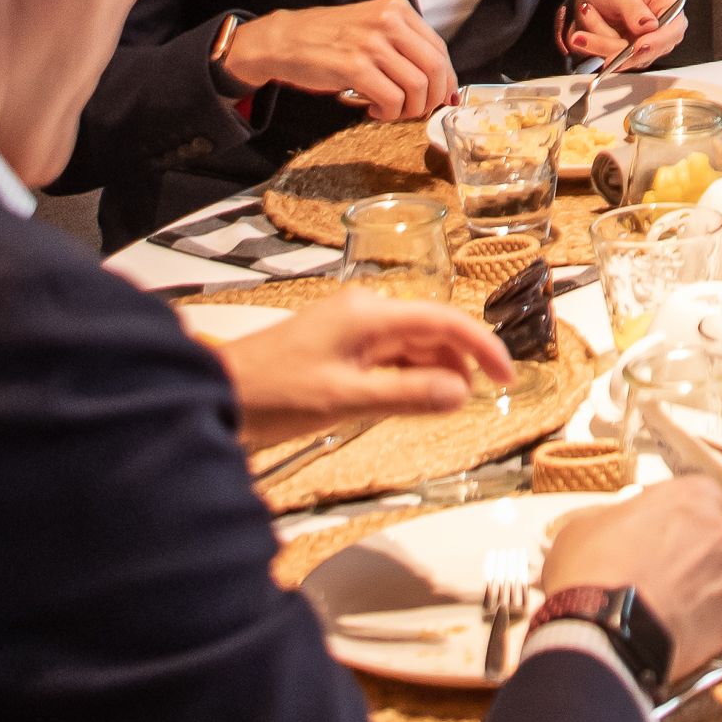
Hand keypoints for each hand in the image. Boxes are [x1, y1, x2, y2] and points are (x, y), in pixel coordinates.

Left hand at [216, 285, 513, 442]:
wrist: (214, 394)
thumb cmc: (273, 393)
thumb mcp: (346, 399)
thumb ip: (407, 395)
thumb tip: (462, 394)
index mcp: (370, 314)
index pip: (445, 321)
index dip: (483, 346)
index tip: (508, 376)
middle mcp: (364, 313)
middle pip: (430, 333)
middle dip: (459, 364)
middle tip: (482, 400)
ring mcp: (350, 331)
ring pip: (410, 348)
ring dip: (432, 375)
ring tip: (447, 407)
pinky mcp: (338, 350)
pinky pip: (387, 360)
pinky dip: (406, 380)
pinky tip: (411, 402)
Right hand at [218, 0, 456, 121]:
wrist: (284, 39)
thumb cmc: (328, 38)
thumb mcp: (371, 26)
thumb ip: (402, 45)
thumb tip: (437, 80)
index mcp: (397, 8)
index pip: (438, 48)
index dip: (446, 79)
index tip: (443, 98)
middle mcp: (388, 21)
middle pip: (434, 68)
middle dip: (432, 98)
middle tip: (418, 111)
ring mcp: (371, 43)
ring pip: (417, 87)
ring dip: (408, 109)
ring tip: (390, 110)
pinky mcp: (354, 66)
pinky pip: (391, 99)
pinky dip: (388, 113)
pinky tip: (373, 109)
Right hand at [543, 473, 721, 673]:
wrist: (605, 633)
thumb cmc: (593, 571)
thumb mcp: (586, 524)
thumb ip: (617, 517)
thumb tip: (615, 526)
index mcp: (692, 496)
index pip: (703, 494)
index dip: (682, 514)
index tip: (663, 529)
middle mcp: (721, 531)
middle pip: (719, 534)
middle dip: (698, 548)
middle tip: (664, 568)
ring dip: (703, 584)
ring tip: (667, 602)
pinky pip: (720, 615)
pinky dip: (702, 619)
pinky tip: (673, 626)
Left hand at [561, 0, 688, 68]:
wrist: (590, 1)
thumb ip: (633, 7)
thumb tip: (650, 26)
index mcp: (668, 4)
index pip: (674, 29)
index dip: (658, 41)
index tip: (637, 45)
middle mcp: (662, 29)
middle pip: (650, 50)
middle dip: (617, 46)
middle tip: (587, 38)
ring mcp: (647, 46)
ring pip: (629, 59)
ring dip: (601, 44)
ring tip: (583, 24)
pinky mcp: (631, 58)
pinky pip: (615, 63)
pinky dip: (597, 50)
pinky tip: (585, 36)